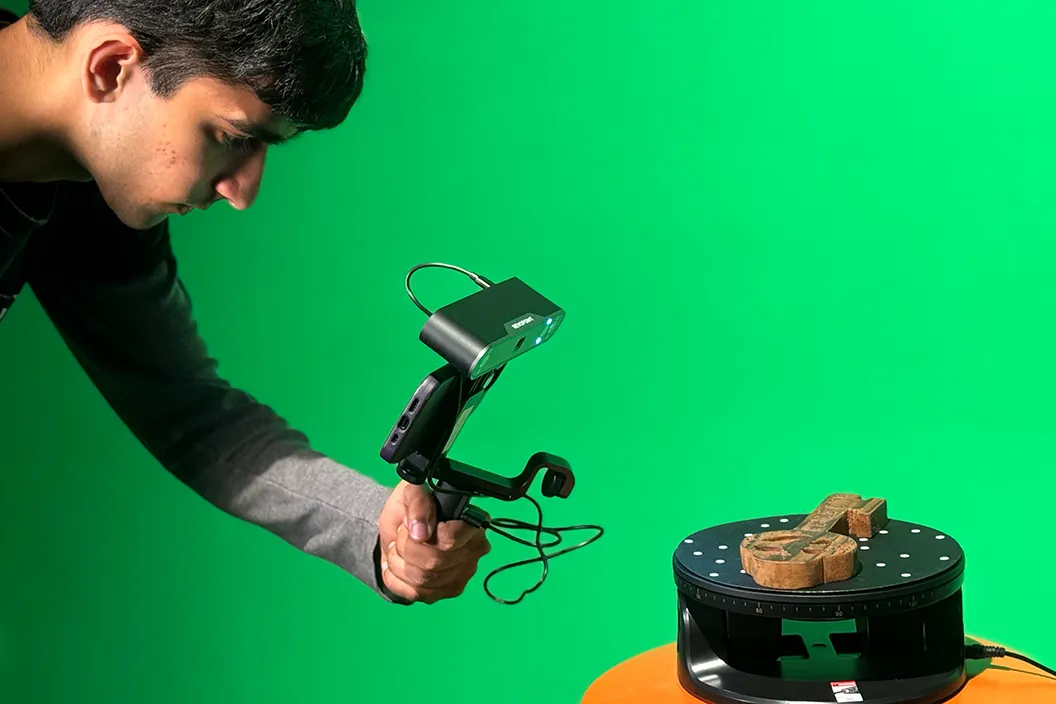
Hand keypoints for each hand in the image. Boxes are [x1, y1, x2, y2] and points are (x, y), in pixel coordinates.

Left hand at [378, 481, 490, 603]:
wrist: (400, 529)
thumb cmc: (411, 508)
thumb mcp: (411, 494)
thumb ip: (418, 505)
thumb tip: (420, 533)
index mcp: (472, 523)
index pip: (450, 539)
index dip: (423, 534)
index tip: (409, 525)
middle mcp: (474, 551)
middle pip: (434, 562)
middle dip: (406, 549)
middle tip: (400, 537)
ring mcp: (462, 575)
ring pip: (423, 581)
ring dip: (398, 564)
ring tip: (395, 550)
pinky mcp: (447, 591)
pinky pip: (417, 595)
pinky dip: (397, 580)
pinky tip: (396, 566)